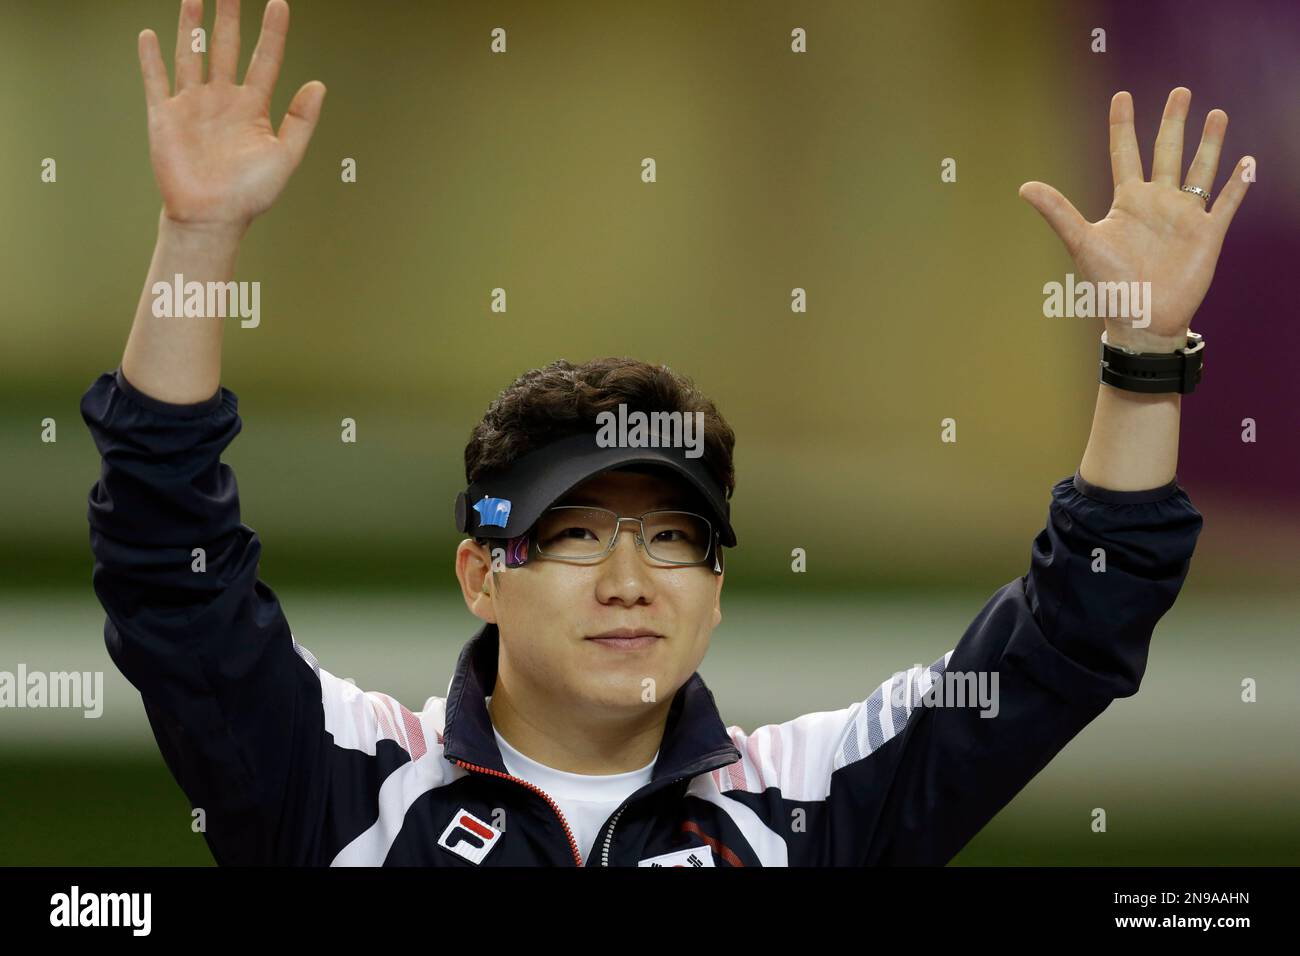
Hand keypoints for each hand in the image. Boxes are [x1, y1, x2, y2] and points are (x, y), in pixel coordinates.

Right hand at [137, 0, 324, 233]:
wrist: (212, 217)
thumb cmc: (250, 194)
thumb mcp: (285, 156)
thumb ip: (301, 120)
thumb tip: (318, 85)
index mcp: (253, 108)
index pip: (265, 60)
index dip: (272, 33)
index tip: (278, 4)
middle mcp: (222, 100)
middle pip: (227, 48)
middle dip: (229, 16)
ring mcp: (193, 105)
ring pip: (192, 55)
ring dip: (192, 26)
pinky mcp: (165, 115)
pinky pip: (156, 80)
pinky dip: (151, 58)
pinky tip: (150, 35)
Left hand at [1019, 87, 1252, 351]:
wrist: (1141, 319)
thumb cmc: (1109, 286)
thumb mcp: (1082, 243)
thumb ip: (1058, 212)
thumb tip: (1024, 187)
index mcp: (1127, 201)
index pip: (1124, 152)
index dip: (1123, 125)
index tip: (1121, 95)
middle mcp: (1157, 202)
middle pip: (1167, 151)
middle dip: (1173, 121)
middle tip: (1180, 90)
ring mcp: (1184, 216)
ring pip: (1200, 169)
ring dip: (1209, 143)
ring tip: (1215, 114)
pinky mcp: (1208, 233)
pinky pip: (1226, 202)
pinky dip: (1239, 183)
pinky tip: (1248, 161)